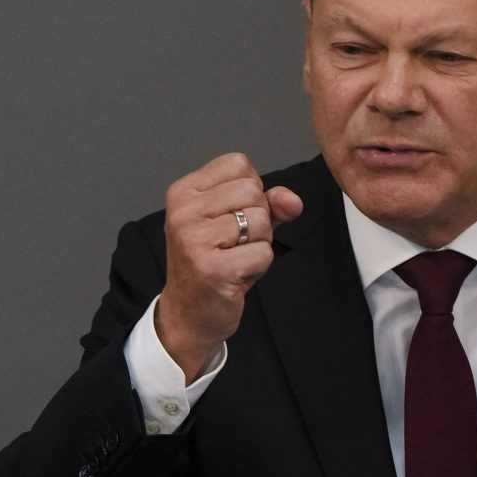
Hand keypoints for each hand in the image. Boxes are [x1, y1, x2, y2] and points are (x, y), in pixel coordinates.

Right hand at [156, 153, 302, 382]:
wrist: (189, 313)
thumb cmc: (213, 262)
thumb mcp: (238, 223)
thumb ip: (269, 203)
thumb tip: (293, 201)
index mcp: (184, 191)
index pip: (238, 163)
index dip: (250, 190)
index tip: (231, 216)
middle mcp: (183, 211)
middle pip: (253, 191)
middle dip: (258, 218)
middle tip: (235, 242)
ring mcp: (194, 240)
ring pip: (262, 221)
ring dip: (259, 244)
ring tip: (235, 258)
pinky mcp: (213, 269)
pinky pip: (263, 252)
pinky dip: (259, 266)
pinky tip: (237, 275)